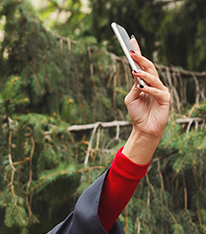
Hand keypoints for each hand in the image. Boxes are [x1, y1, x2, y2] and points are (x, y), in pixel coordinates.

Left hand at [122, 38, 170, 163]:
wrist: (144, 129)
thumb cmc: (137, 114)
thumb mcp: (131, 99)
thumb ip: (133, 87)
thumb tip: (136, 76)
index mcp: (145, 81)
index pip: (142, 64)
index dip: (138, 53)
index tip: (131, 41)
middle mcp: (155, 83)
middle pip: (149, 67)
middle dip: (140, 58)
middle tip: (131, 51)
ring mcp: (161, 90)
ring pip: (154, 78)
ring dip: (144, 74)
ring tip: (134, 71)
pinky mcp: (165, 99)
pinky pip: (157, 92)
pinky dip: (149, 89)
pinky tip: (142, 88)